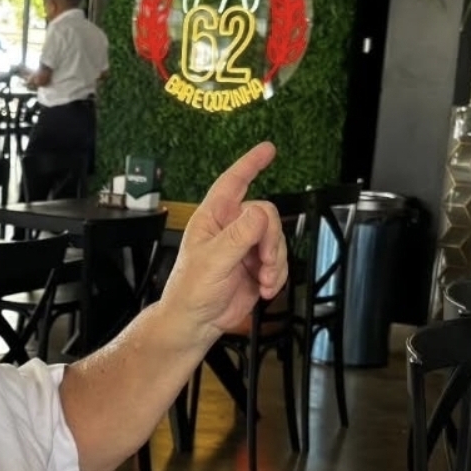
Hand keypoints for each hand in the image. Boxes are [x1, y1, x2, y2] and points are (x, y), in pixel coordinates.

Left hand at [159, 142, 286, 338]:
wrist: (196, 321)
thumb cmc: (190, 289)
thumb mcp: (213, 261)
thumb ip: (238, 236)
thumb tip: (259, 213)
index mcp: (213, 218)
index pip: (233, 182)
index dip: (250, 163)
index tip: (267, 149)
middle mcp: (230, 228)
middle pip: (267, 216)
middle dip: (271, 240)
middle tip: (264, 261)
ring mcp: (245, 247)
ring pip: (277, 240)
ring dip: (276, 262)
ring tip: (263, 279)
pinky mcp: (256, 265)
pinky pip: (280, 261)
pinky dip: (278, 275)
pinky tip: (265, 287)